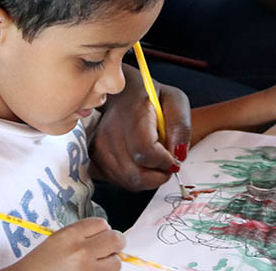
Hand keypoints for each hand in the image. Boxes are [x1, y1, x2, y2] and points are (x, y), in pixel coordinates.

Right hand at [6, 218, 123, 270]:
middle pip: (116, 240)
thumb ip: (82, 235)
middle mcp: (80, 251)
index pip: (102, 223)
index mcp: (70, 235)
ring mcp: (86, 270)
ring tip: (98, 264)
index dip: (104, 230)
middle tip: (109, 248)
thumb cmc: (39, 264)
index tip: (100, 236)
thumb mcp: (57, 240)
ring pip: (116, 263)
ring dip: (111, 263)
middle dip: (115, 243)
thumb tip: (106, 235)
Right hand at [89, 65, 191, 190]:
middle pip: (135, 174)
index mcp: (133, 114)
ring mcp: (99, 146)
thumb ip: (180, 127)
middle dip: (158, 175)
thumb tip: (179, 155)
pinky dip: (135, 178)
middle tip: (167, 163)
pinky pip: (119, 180)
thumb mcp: (175, 100)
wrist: (121, 94)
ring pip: (128, 181)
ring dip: (148, 179)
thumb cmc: (150, 97)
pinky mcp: (95, 157)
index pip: (145, 151)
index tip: (173, 158)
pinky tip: (141, 162)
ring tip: (155, 160)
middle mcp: (110, 132)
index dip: (164, 161)